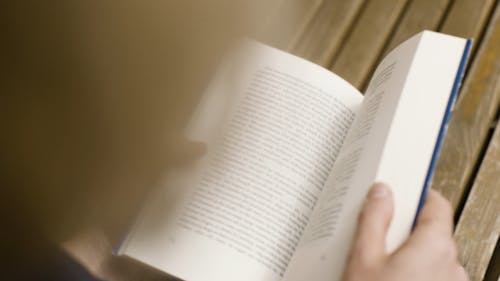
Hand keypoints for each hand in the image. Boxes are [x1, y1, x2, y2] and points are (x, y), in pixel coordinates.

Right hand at [342, 183, 467, 280]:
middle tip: (376, 228)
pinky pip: (429, 273)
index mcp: (436, 246)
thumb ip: (374, 219)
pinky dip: (411, 269)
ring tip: (376, 258)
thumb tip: (381, 193)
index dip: (415, 194)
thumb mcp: (363, 257)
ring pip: (429, 254)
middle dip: (403, 226)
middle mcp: (450, 265)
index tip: (398, 190)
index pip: (436, 204)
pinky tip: (385, 275)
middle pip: (431, 229)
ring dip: (406, 251)